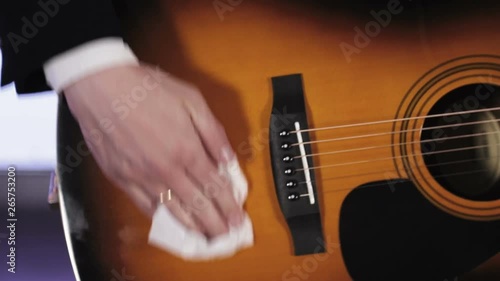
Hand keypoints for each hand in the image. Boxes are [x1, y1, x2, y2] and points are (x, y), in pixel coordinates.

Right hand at [63, 64, 243, 236]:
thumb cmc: (148, 89)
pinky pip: (144, 205)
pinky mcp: (121, 178)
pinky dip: (160, 217)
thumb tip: (228, 159)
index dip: (229, 206)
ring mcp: (141, 177)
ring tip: (204, 236)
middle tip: (226, 235)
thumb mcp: (191, 101)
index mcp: (187, 149)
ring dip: (191, 226)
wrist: (102, 86)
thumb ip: (213, 133)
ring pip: (171, 211)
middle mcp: (166, 169)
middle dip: (215, 223)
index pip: (215, 187)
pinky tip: (169, 221)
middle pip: (196, 205)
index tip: (238, 219)